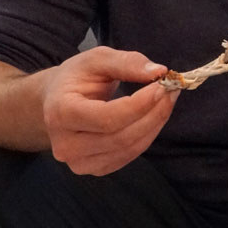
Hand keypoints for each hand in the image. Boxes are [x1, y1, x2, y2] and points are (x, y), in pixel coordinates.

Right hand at [41, 47, 178, 175]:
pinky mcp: (93, 168)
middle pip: (121, 137)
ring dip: (155, 124)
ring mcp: (78, 162)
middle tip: (172, 91)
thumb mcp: (97, 59)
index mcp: (61, 113)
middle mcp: (65, 144)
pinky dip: (147, 135)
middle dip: (154, 113)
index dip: (139, 105)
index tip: (162, 86)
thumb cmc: (76, 77)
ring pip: (129, 148)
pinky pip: (129, 156)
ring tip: (167, 100)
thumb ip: (126, 62)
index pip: (106, 118)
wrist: (56, 100)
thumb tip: (159, 71)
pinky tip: (153, 116)